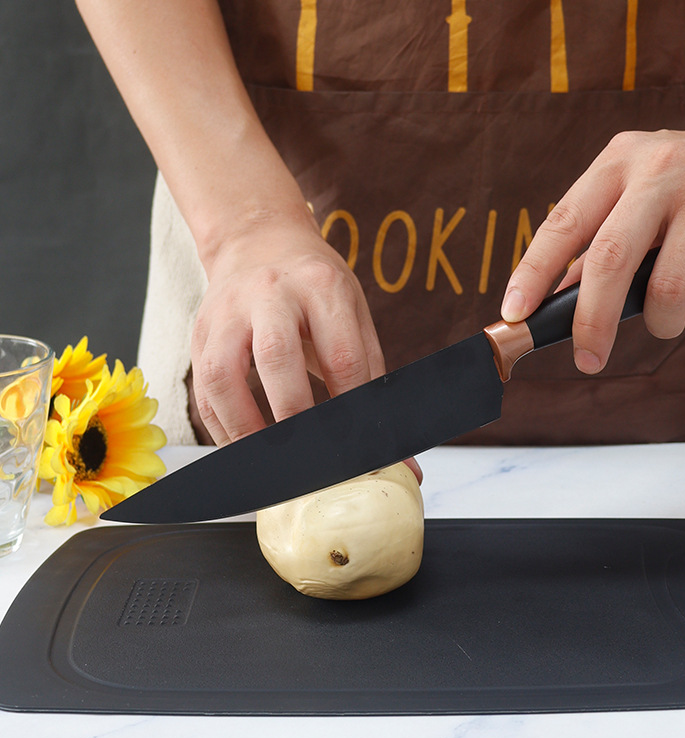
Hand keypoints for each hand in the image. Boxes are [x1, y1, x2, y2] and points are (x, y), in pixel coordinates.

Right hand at [191, 212, 383, 444]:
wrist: (258, 242)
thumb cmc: (315, 287)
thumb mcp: (353, 312)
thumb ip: (371, 378)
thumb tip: (400, 455)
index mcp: (322, 286)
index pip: (341, 356)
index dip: (350, 408)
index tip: (359, 449)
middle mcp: (271, 294)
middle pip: (277, 357)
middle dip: (294, 415)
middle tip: (311, 458)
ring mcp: (227, 312)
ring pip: (223, 374)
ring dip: (245, 429)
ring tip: (268, 464)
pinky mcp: (200, 334)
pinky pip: (203, 389)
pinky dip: (222, 428)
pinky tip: (243, 450)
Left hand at [501, 119, 684, 373]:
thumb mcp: (634, 192)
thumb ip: (597, 242)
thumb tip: (554, 304)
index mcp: (618, 162)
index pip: (563, 223)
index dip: (533, 273)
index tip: (514, 313)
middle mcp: (662, 168)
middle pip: (610, 261)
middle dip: (591, 323)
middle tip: (588, 358)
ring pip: (667, 290)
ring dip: (661, 322)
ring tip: (668, 309)